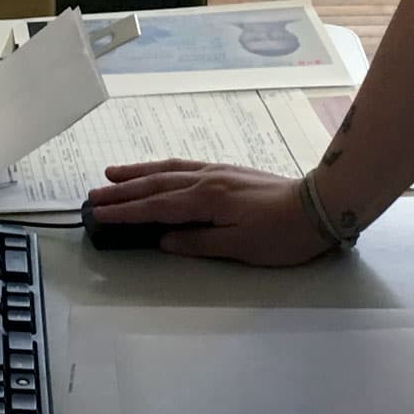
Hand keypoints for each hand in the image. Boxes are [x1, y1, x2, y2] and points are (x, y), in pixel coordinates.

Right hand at [84, 159, 336, 266]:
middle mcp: (206, 180)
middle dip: (122, 192)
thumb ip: (198, 243)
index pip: (156, 207)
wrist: (320, 206)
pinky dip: (163, 167)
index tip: (98, 215)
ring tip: (112, 174)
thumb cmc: (282, 235)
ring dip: (138, 173)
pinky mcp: (228, 171)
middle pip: (155, 185)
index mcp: (206, 200)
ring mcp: (217, 172)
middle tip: (93, 196)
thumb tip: (163, 240)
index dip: (126, 213)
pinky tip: (157, 170)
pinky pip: (185, 165)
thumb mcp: (239, 248)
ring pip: (168, 170)